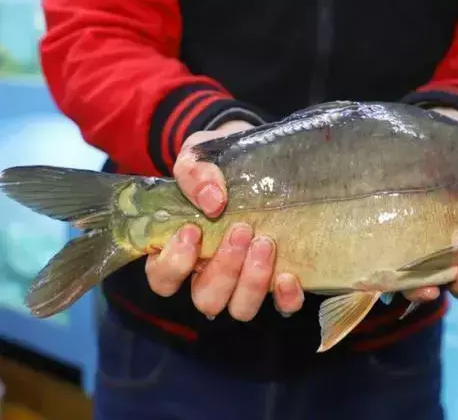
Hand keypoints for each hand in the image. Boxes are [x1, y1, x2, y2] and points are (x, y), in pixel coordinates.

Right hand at [144, 120, 304, 320]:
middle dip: (224, 269)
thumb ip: (195, 174)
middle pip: (206, 299)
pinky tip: (289, 275)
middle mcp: (210, 274)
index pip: (163, 279)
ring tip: (265, 243)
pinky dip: (286, 298)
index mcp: (180, 251)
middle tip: (242, 230)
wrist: (260, 155)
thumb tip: (212, 200)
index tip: (193, 231)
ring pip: (240, 309)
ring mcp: (244, 282)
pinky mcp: (278, 282)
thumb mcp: (199, 156)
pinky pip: (282, 308)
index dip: (174, 264)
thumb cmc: (219, 163)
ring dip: (251, 282)